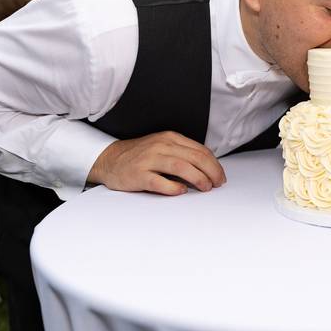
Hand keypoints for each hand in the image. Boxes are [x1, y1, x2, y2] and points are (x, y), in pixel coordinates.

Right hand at [88, 131, 225, 195]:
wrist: (109, 159)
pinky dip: (173, 188)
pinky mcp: (138, 175)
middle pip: (195, 158)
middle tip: (217, 184)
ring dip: (198, 179)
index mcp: (170, 138)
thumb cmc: (140, 156)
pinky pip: (159, 182)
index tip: (220, 176)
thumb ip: (183, 154)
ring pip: (181, 167)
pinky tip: (181, 191)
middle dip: (211, 172)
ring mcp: (149, 160)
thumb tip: (208, 169)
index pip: (200, 150)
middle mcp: (161, 146)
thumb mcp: (163, 147)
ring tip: (205, 188)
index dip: (214, 164)